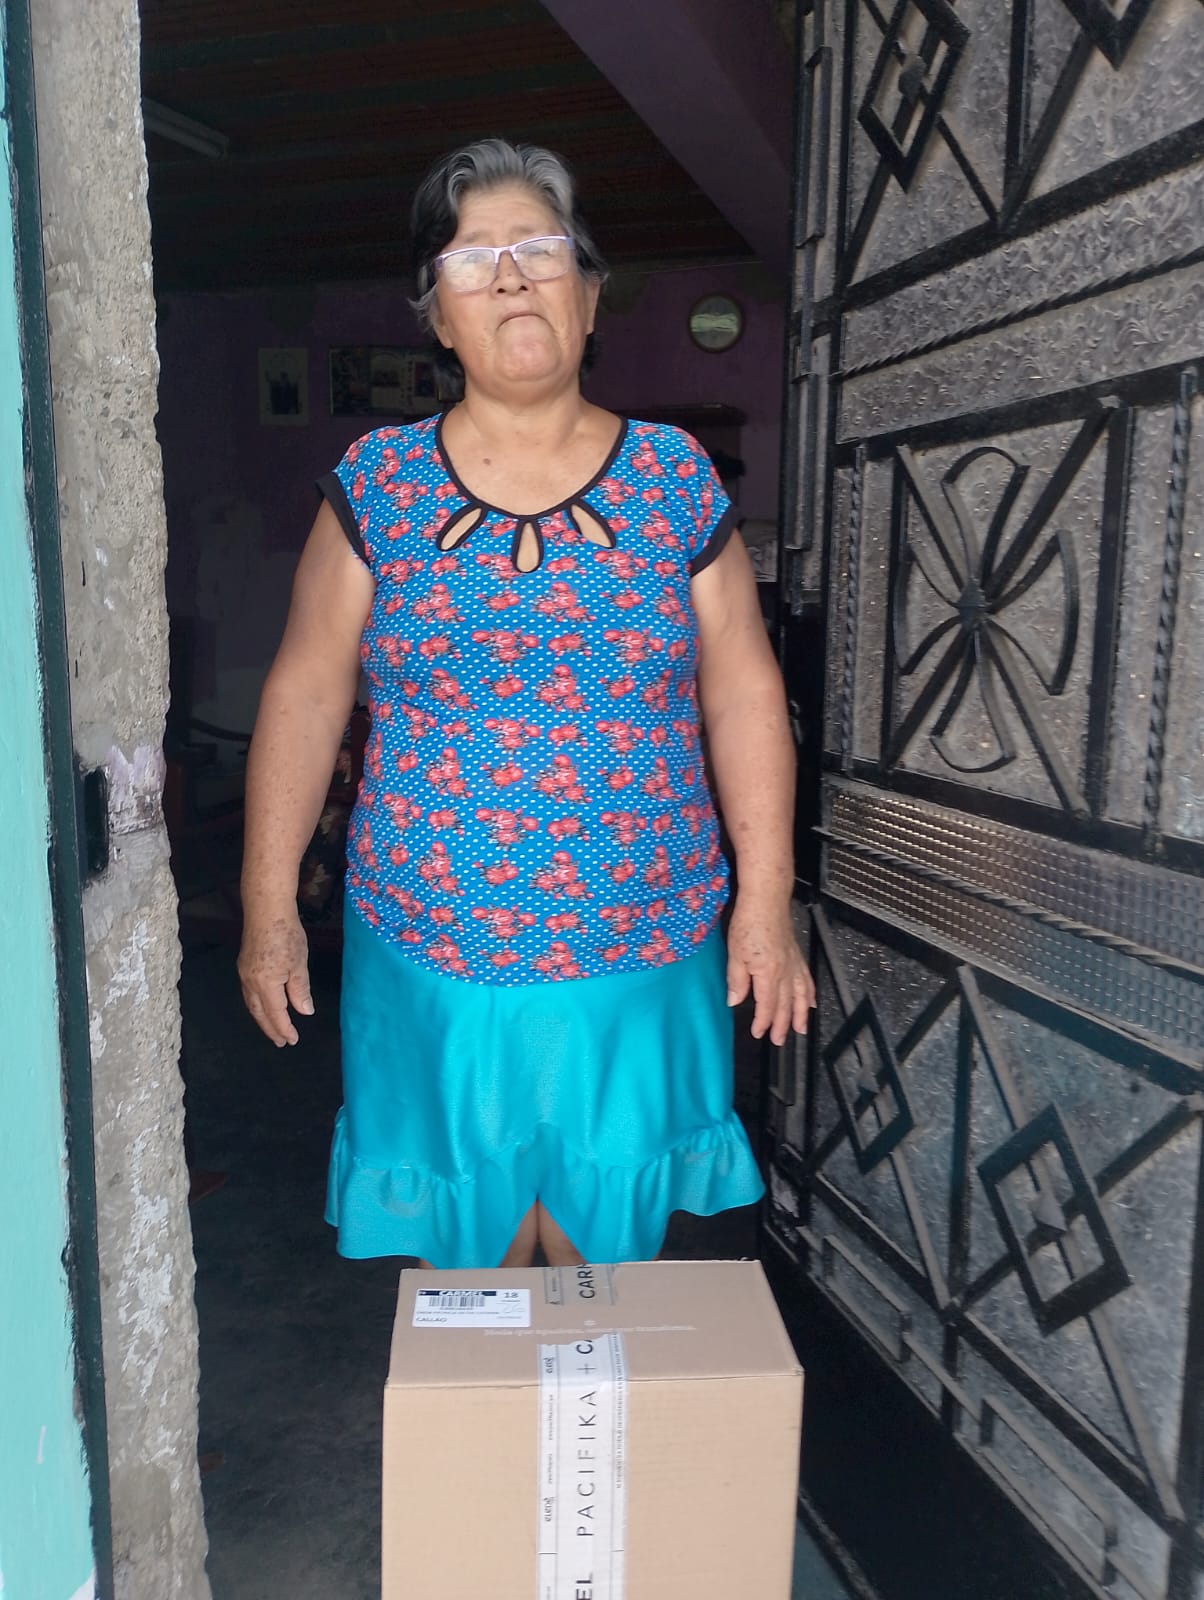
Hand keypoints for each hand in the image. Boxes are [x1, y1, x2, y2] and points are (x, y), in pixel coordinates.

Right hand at [238, 909, 313, 1046]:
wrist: (266, 911)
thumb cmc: (286, 935)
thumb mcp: (299, 965)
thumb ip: (300, 991)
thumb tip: (304, 1012)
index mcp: (266, 985)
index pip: (276, 1014)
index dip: (284, 1029)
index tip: (292, 1041)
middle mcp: (250, 982)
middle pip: (259, 1013)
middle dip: (270, 1029)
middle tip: (281, 1042)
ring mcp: (244, 974)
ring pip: (252, 1004)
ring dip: (262, 1018)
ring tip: (273, 1028)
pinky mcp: (244, 965)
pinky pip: (249, 993)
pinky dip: (257, 1005)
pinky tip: (264, 1005)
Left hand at [725, 895, 814, 1045]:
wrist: (766, 900)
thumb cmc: (749, 922)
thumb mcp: (735, 953)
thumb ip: (736, 980)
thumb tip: (735, 1001)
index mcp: (768, 973)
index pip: (767, 1006)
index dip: (763, 1022)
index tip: (758, 1033)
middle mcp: (785, 972)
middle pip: (785, 1005)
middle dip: (782, 1025)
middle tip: (779, 1041)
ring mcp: (793, 963)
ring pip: (800, 996)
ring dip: (800, 1015)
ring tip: (801, 1030)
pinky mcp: (796, 955)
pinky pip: (806, 980)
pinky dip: (810, 994)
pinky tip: (811, 1002)